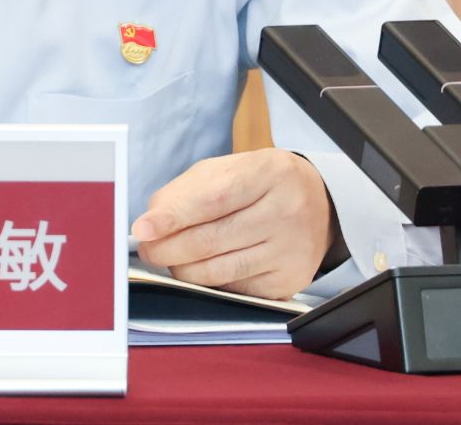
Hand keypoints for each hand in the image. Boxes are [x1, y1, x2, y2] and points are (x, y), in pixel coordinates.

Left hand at [130, 149, 333, 299]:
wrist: (318, 204)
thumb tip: (152, 222)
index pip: (212, 199)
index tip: (142, 230)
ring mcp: (290, 250)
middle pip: (211, 240)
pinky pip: (234, 289)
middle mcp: (286, 211)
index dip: (173, 217)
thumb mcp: (228, 170)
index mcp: (269, 173)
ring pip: (219, 271)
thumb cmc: (260, 184)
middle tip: (147, 250)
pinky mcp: (289, 282)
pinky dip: (209, 282)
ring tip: (169, 260)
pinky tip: (201, 269)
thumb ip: (187, 191)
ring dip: (183, 269)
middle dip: (168, 249)